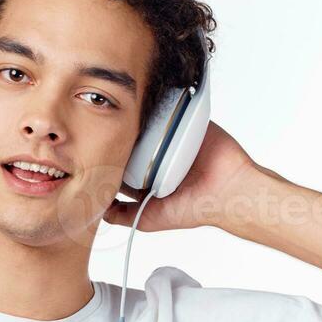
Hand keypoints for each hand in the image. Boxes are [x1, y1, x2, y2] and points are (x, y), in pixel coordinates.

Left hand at [101, 121, 259, 231]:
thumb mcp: (150, 219)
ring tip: (120, 113)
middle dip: (119, 138)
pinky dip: (160, 106)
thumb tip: (99, 211)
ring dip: (137, 121)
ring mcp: (173, 139)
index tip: (93, 155)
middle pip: (132, 142)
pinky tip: (145, 103)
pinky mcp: (187, 123)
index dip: (109, 159)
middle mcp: (161, 157)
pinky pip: (171, 111)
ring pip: (148, 125)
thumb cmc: (195, 208)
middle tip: (102, 132)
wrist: (229, 190)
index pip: (123, 164)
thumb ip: (124, 216)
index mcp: (151, 176)